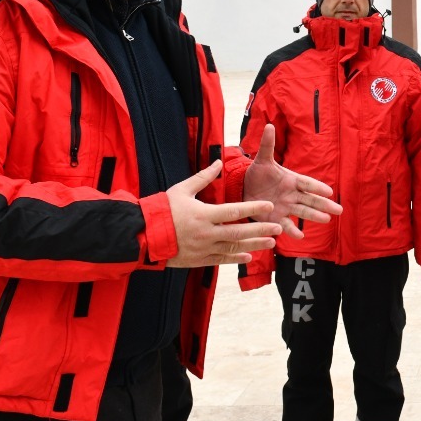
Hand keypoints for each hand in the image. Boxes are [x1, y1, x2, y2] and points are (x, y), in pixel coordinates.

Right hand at [167, 159, 284, 266]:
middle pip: (238, 232)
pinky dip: (236, 258)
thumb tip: (218, 161)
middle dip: (260, 229)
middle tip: (278, 228)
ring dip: (253, 245)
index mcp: (203, 214)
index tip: (269, 206)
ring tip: (271, 242)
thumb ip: (203, 177)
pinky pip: (221, 259)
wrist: (143, 235)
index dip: (253, 208)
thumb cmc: (163, 209)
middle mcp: (206, 233)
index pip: (234, 211)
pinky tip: (248, 256)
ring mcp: (203, 248)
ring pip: (233, 247)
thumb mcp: (182, 189)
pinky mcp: (198, 259)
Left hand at [243, 124, 340, 238]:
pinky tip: (300, 237)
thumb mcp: (262, 160)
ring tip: (326, 221)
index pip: (307, 183)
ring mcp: (286, 207)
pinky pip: (286, 225)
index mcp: (291, 179)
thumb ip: (267, 145)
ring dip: (314, 216)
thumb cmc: (258, 173)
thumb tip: (270, 125)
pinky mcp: (276, 218)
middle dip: (324, 205)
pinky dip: (292, 230)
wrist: (244, 189)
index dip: (317, 187)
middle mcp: (292, 194)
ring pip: (303, 212)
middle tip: (339, 210)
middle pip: (311, 200)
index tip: (329, 191)